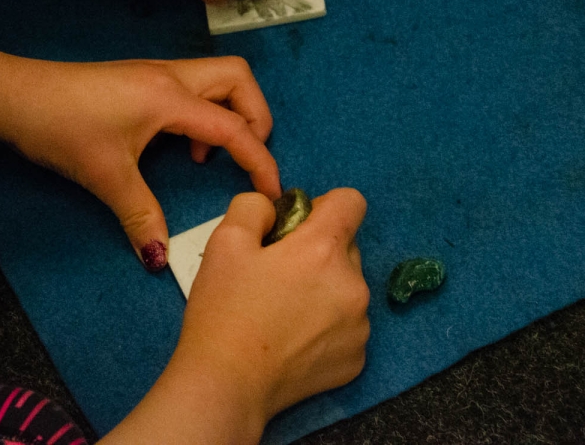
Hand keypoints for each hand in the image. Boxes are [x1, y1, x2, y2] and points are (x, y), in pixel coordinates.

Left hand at [0, 56, 279, 269]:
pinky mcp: (138, 79)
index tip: (272, 192)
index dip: (260, 160)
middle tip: (244, 158)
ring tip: (207, 157)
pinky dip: (201, 113)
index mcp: (169, 97)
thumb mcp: (105, 176)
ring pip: (216, 79)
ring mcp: (153, 73)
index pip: (235, 127)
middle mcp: (169, 77)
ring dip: (227, 113)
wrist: (16, 96)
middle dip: (256, 117)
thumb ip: (140, 215)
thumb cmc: (60, 126)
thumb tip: (159, 255)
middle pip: (239, 79)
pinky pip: (190, 88)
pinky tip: (178, 146)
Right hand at [178, 190, 369, 430]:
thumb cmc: (224, 309)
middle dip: (317, 251)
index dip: (323, 205)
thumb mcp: (224, 240)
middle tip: (276, 273)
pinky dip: (326, 326)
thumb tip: (274, 209)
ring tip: (282, 310)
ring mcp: (360, 326)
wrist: (227, 382)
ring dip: (324, 289)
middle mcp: (354, 284)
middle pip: (347, 247)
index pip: (352, 202)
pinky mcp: (356, 360)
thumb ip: (253, 207)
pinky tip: (292, 339)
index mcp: (324, 249)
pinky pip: (347, 327)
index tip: (296, 226)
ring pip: (348, 289)